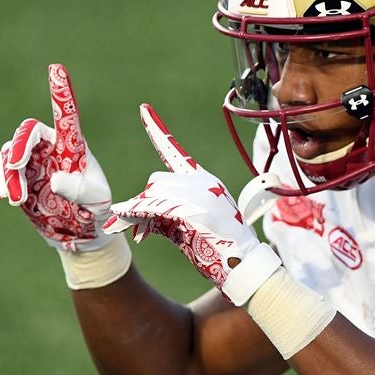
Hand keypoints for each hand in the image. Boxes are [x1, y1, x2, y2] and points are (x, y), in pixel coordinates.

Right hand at [0, 63, 113, 251]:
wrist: (80, 233)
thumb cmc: (96, 211)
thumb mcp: (97, 201)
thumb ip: (79, 189)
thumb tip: (53, 180)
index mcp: (73, 144)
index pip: (65, 113)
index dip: (60, 92)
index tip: (57, 69)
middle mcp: (50, 147)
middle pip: (26, 133)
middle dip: (19, 149)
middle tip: (16, 167)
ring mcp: (31, 161)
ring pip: (9, 153)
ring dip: (8, 175)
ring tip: (17, 201)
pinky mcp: (17, 178)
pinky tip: (0, 196)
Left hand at [104, 104, 280, 304]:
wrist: (244, 265)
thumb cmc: (219, 250)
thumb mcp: (189, 227)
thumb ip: (165, 216)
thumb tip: (131, 218)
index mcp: (204, 181)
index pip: (175, 151)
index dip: (157, 130)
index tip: (144, 109)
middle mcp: (201, 181)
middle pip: (156, 182)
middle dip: (145, 205)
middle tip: (140, 231)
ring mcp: (198, 193)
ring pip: (153, 195)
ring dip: (140, 216)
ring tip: (140, 235)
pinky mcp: (192, 208)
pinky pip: (153, 208)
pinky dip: (137, 217)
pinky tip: (129, 229)